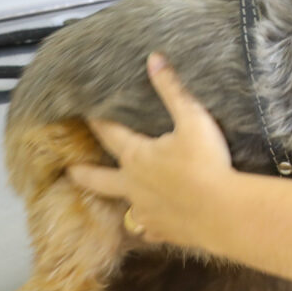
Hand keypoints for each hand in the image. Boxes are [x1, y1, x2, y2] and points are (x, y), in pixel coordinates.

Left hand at [67, 53, 234, 249]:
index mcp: (138, 157)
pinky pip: (150, 230)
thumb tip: (153, 58)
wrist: (222, 212)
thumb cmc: (206, 163)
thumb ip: (172, 90)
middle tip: (69, 172)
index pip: (110, 135)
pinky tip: (154, 226)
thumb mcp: (192, 119)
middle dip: (84, 174)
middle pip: (100, 180)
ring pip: (126, 208)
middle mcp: (134, 186)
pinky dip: (150, 226)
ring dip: (123, 202)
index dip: (98, 122)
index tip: (84, 113)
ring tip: (122, 202)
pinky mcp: (163, 232)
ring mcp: (146, 212)